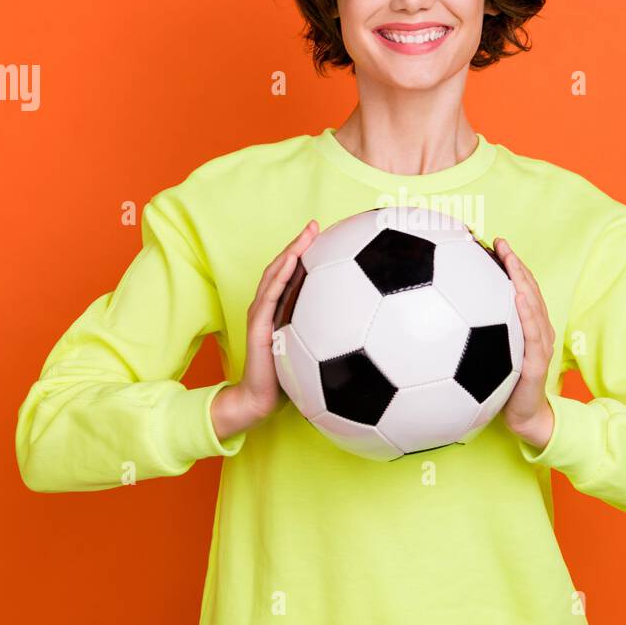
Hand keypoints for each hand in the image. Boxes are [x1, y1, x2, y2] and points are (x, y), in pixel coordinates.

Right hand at [211, 219, 318, 439]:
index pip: (294, 275)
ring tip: (304, 235)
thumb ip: (331, 339)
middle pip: (283, 267)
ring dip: (289, 252)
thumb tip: (367, 334)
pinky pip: (269, 296)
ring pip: (274, 275)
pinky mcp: (258, 325)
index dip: (307, 254)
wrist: (261, 399)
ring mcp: (261, 314)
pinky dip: (279, 276)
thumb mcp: (315, 355)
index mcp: (283, 310)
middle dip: (299, 244)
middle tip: (315, 225)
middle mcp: (270, 307)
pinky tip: (291, 262)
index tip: (328, 236)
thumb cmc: (289, 379)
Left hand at [493, 236, 555, 450]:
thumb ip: (475, 338)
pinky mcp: (536, 362)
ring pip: (533, 304)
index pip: (522, 289)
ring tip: (509, 258)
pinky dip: (526, 312)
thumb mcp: (488, 359)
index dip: (512, 265)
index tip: (496, 243)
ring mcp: (540, 344)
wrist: (524, 419)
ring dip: (522, 279)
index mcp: (527, 327)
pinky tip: (515, 296)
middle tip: (500, 242)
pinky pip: (532, 333)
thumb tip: (441, 319)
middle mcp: (538, 330)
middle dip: (516, 263)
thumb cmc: (504, 389)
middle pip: (530, 290)